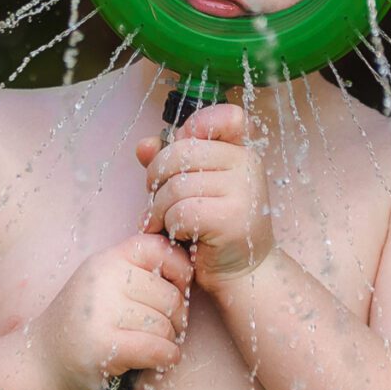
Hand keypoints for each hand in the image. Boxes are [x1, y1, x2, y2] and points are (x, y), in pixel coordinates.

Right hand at [26, 231, 194, 389]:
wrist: (40, 364)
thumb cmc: (81, 326)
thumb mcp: (101, 285)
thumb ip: (135, 272)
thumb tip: (188, 269)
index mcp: (104, 261)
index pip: (158, 248)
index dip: (179, 269)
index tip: (177, 289)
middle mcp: (101, 280)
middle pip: (169, 294)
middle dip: (177, 317)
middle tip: (166, 329)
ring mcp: (101, 312)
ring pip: (165, 324)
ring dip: (169, 340)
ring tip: (153, 345)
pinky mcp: (104, 345)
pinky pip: (158, 348)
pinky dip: (167, 357)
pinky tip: (160, 359)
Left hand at [135, 102, 273, 292]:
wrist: (243, 273)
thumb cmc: (214, 229)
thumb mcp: (193, 189)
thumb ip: (170, 163)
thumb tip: (143, 145)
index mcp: (241, 152)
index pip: (225, 116)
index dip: (194, 127)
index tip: (182, 152)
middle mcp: (247, 165)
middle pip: (182, 151)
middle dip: (157, 176)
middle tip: (156, 201)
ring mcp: (243, 191)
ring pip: (177, 184)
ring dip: (159, 208)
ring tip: (162, 222)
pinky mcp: (231, 218)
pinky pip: (181, 210)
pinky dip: (169, 224)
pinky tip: (174, 235)